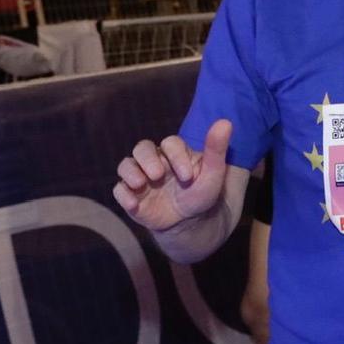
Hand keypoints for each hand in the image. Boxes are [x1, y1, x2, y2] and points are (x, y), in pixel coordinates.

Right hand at [114, 119, 232, 230]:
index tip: (188, 177)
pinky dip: (123, 196)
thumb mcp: (212, 173)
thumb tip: (226, 121)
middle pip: (142, 148)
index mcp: (175, 153)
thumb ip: (216, 149)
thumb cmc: (202, 193)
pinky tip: (135, 205)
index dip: (176, 156)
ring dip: (130, 173)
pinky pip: (118, 190)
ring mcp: (140, 178)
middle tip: (157, 175)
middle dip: (147, 159)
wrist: (190, 222)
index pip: (170, 143)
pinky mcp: (130, 195)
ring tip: (141, 184)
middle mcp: (154, 161)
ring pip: (125, 165)